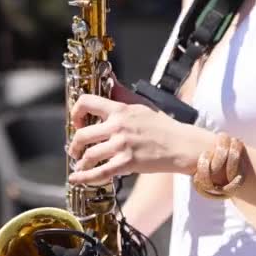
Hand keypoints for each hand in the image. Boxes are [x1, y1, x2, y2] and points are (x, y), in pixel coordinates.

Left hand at [67, 94, 212, 184]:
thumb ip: (122, 93)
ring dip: (80, 162)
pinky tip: (76, 178)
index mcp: (120, 109)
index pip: (87, 102)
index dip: (76, 113)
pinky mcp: (127, 163)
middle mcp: (118, 126)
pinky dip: (84, 177)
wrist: (181, 145)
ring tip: (81, 165)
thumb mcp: (142, 103)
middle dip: (74, 145)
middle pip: (83, 134)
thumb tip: (110, 78)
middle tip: (75, 150)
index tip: (77, 123)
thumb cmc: (163, 125)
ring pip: (89, 155)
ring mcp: (122, 145)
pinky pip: (99, 173)